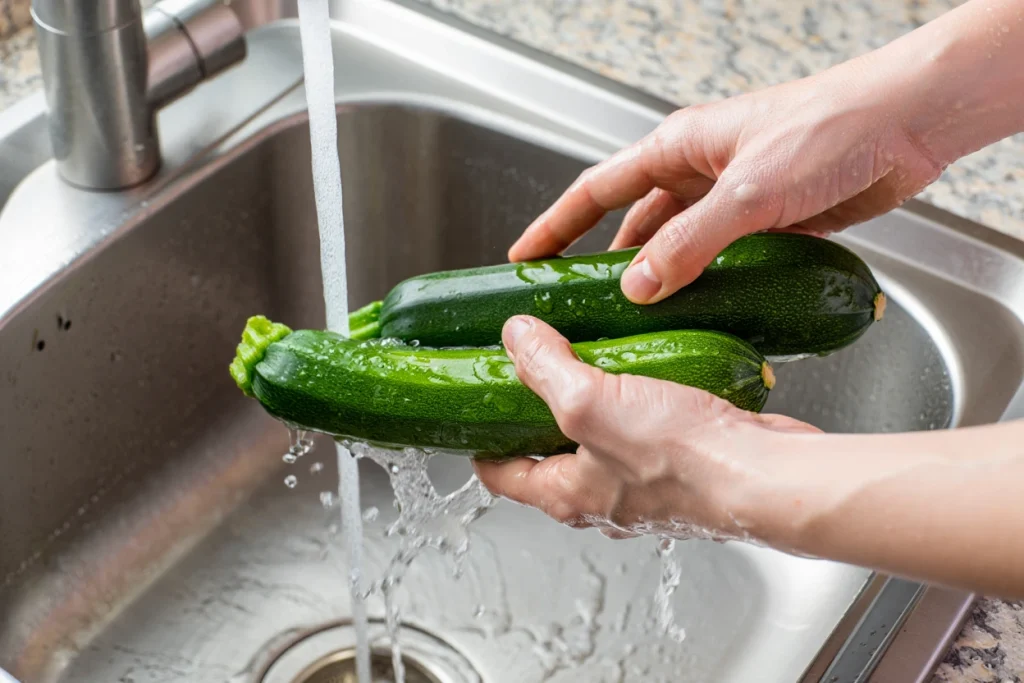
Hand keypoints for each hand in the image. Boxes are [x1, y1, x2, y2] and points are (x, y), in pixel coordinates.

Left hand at [473, 315, 819, 541]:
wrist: (767, 474)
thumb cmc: (683, 459)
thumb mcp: (589, 401)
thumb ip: (545, 367)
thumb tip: (514, 337)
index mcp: (566, 496)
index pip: (500, 474)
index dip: (479, 438)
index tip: (473, 406)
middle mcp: (602, 497)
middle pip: (548, 452)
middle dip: (536, 410)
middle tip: (531, 364)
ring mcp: (645, 484)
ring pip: (600, 438)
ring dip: (590, 399)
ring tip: (588, 353)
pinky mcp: (683, 465)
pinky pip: (644, 429)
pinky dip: (635, 399)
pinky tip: (643, 365)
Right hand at [510, 63, 944, 303]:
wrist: (907, 123)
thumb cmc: (830, 127)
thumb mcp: (749, 189)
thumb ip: (691, 241)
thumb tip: (640, 287)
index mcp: (678, 148)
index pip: (595, 191)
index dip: (554, 226)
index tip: (523, 257)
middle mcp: (699, 173)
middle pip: (633, 227)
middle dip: (606, 267)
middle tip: (581, 311)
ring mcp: (733, 200)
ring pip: (679, 250)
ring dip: (663, 284)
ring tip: (639, 327)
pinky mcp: (768, 223)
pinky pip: (722, 262)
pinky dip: (708, 289)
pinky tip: (703, 317)